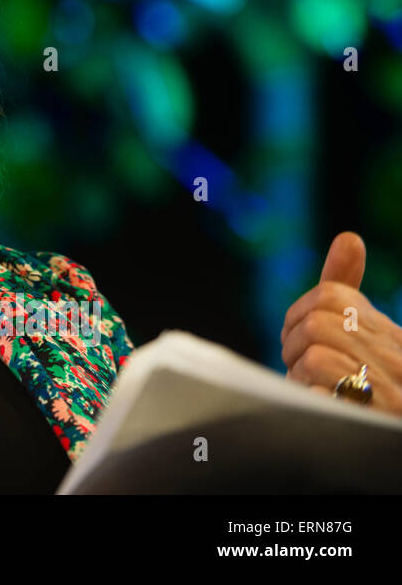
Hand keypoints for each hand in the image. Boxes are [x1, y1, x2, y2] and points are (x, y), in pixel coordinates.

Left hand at [280, 232, 401, 415]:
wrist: (401, 447)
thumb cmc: (377, 386)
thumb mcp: (368, 337)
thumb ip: (349, 290)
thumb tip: (348, 239)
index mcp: (393, 336)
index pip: (333, 297)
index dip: (302, 313)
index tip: (302, 333)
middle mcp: (397, 359)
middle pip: (318, 324)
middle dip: (295, 345)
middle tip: (302, 366)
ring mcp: (388, 394)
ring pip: (316, 357)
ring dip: (299, 376)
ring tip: (313, 389)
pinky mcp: (372, 423)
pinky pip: (320, 397)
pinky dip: (309, 402)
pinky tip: (319, 409)